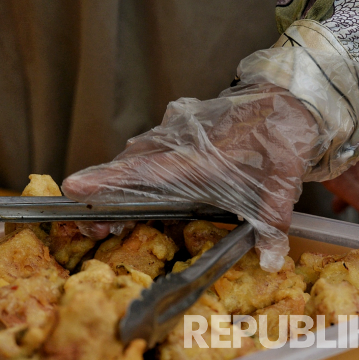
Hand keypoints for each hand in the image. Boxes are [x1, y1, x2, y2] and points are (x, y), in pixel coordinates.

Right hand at [63, 83, 322, 270]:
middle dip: (103, 196)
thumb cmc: (280, 137)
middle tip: (91, 226)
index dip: (106, 181)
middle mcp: (176, 143)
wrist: (286, 96)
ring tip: (109, 216)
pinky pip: (147, 150)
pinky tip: (140, 188)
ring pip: (134, 157)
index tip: (72, 187)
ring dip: (118, 183)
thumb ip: (271, 225)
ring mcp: (174, 133)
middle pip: (127, 168)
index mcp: (196, 158)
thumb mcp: (281, 183)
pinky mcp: (177, 131)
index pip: (143, 171)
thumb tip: (270, 263)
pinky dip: (136, 169)